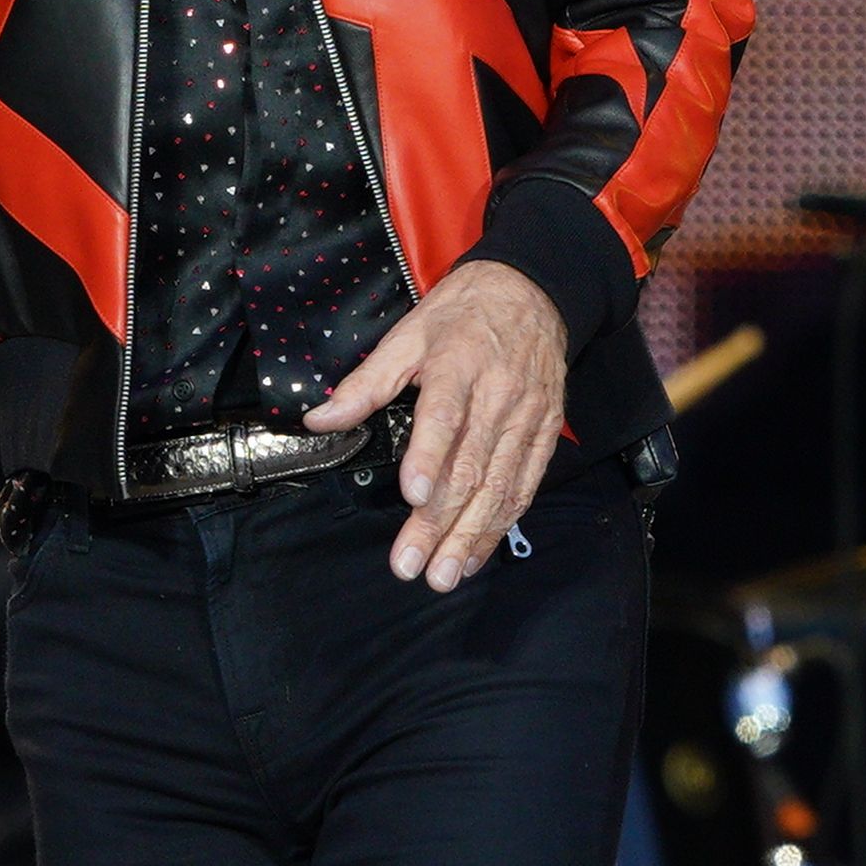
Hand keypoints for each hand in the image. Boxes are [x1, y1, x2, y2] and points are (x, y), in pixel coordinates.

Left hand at [309, 262, 569, 589]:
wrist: (534, 291)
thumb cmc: (464, 314)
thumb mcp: (408, 335)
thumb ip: (365, 383)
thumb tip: (321, 419)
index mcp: (458, 367)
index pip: (444, 418)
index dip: (429, 459)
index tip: (413, 496)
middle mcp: (497, 397)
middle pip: (469, 468)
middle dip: (440, 524)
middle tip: (412, 564)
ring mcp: (526, 419)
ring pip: (499, 486)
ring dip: (471, 536)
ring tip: (443, 573)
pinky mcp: (544, 434)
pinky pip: (524, 486)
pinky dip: (501, 525)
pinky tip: (476, 554)